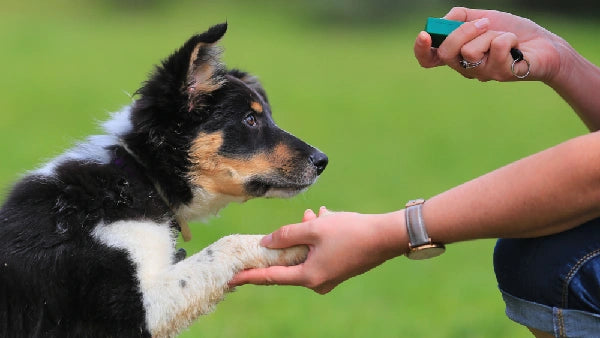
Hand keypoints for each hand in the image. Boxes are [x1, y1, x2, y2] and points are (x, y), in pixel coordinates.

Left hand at [229, 207, 406, 293]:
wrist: (387, 236)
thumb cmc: (350, 231)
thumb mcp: (314, 228)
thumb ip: (286, 235)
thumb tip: (266, 242)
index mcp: (308, 276)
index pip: (271, 277)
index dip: (250, 276)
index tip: (231, 278)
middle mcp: (318, 282)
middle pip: (289, 263)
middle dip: (287, 241)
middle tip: (293, 224)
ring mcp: (330, 277)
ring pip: (306, 253)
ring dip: (306, 234)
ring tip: (315, 215)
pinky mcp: (339, 268)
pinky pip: (319, 252)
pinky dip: (318, 237)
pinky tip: (326, 218)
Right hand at [414, 7, 563, 82]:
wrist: (545, 43)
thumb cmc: (513, 31)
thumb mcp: (484, 17)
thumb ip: (460, 17)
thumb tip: (442, 22)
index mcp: (457, 55)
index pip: (429, 59)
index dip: (421, 50)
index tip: (425, 35)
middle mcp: (466, 68)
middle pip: (445, 53)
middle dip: (463, 32)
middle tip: (485, 23)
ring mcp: (482, 74)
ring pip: (470, 51)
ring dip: (490, 34)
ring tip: (504, 37)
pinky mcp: (500, 74)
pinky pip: (496, 48)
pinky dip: (507, 38)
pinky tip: (516, 45)